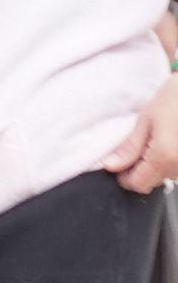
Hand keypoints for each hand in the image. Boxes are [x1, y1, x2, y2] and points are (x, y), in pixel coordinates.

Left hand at [110, 73, 177, 193]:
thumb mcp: (147, 119)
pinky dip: (171, 158)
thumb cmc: (176, 97)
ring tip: (159, 138)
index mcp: (164, 157)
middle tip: (141, 143)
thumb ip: (130, 146)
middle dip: (141, 168)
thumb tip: (111, 166)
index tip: (120, 161)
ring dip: (158, 163)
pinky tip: (171, 140)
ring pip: (167, 175)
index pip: (138, 184)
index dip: (124, 175)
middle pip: (153, 182)